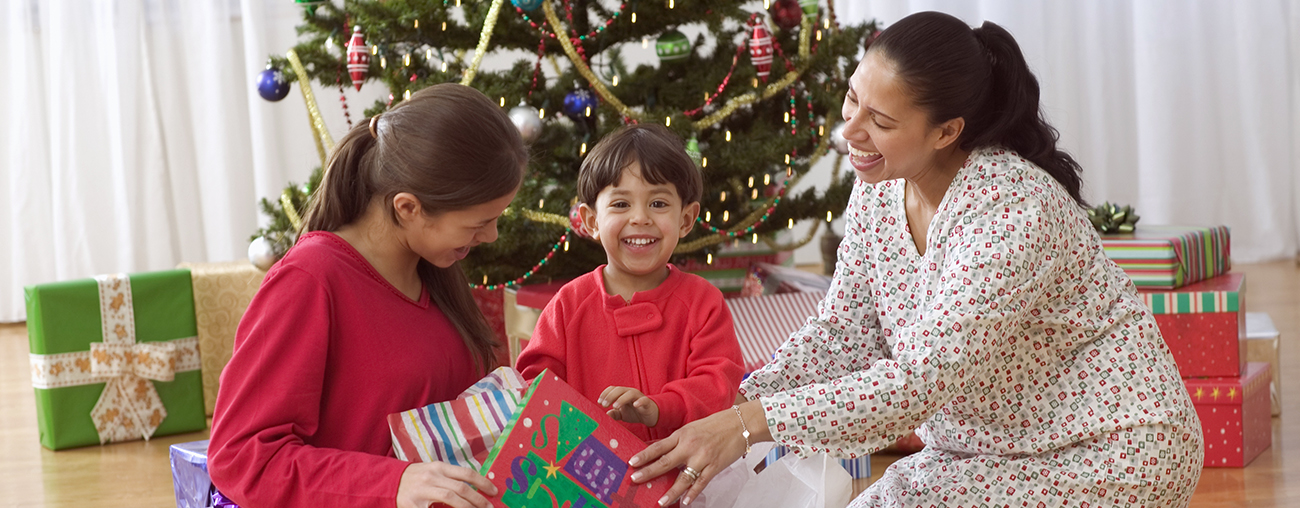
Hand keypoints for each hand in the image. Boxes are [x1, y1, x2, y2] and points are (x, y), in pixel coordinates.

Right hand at [396, 461, 497, 507]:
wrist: (387, 482)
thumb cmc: (415, 479)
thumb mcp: (433, 472)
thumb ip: (451, 478)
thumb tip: (475, 488)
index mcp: (439, 467)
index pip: (466, 474)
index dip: (482, 483)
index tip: (494, 492)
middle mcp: (432, 476)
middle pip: (461, 488)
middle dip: (478, 499)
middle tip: (489, 507)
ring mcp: (422, 490)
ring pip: (450, 498)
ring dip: (467, 507)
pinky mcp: (413, 504)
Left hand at [599, 386, 658, 426]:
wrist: (650, 416)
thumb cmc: (635, 412)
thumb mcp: (622, 414)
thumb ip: (614, 414)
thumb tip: (605, 415)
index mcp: (623, 393)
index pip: (612, 389)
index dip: (605, 394)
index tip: (599, 402)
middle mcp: (630, 392)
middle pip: (619, 389)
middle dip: (610, 396)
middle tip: (603, 405)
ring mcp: (639, 396)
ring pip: (630, 393)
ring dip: (621, 399)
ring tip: (615, 406)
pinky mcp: (647, 402)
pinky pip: (643, 400)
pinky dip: (639, 401)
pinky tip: (635, 405)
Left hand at [627, 400, 768, 505]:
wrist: (741, 423)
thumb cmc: (716, 424)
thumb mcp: (692, 427)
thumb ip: (677, 439)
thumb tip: (659, 449)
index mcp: (682, 435)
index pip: (659, 446)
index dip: (644, 455)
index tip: (632, 462)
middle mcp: (690, 446)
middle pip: (665, 462)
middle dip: (649, 472)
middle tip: (635, 479)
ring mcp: (702, 457)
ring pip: (683, 478)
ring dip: (671, 492)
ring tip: (660, 502)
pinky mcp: (715, 466)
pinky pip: (701, 483)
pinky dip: (693, 493)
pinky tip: (686, 502)